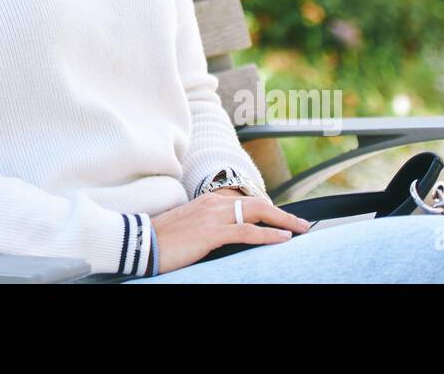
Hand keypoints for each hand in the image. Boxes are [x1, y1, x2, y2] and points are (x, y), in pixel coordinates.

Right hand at [151, 192, 311, 273]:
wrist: (139, 242)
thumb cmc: (163, 240)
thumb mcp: (191, 227)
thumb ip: (210, 226)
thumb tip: (228, 236)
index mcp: (209, 200)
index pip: (247, 201)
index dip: (269, 210)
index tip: (284, 220)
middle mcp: (214, 203)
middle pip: (258, 203)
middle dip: (284, 214)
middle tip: (303, 224)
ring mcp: (213, 216)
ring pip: (258, 212)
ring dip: (284, 221)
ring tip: (301, 230)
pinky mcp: (211, 232)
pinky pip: (247, 231)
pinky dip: (268, 234)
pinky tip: (283, 239)